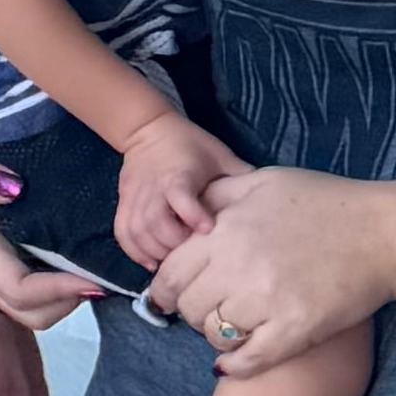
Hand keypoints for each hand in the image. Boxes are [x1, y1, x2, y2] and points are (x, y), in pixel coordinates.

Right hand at [0, 137, 104, 329]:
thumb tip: (15, 187)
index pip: (20, 290)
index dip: (60, 291)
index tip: (92, 277)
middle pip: (30, 315)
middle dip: (67, 303)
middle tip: (94, 277)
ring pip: (26, 313)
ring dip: (59, 302)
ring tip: (81, 273)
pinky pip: (18, 300)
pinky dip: (46, 294)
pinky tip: (59, 268)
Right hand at [111, 110, 249, 272]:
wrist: (147, 129)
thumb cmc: (190, 144)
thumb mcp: (220, 156)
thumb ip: (241, 178)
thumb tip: (271, 203)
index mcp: (179, 174)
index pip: (180, 194)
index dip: (191, 213)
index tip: (207, 230)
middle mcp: (153, 187)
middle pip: (156, 222)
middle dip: (175, 245)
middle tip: (196, 259)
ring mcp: (135, 197)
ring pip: (138, 231)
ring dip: (156, 252)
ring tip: (177, 266)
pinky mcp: (123, 203)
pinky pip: (123, 233)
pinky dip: (135, 252)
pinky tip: (153, 264)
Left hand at [151, 168, 395, 376]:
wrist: (384, 233)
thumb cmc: (323, 202)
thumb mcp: (259, 182)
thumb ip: (215, 195)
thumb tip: (184, 212)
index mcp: (224, 230)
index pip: (171, 271)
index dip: (165, 288)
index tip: (168, 297)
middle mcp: (238, 266)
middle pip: (190, 306)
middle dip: (190, 312)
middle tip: (205, 311)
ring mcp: (268, 300)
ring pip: (215, 334)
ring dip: (215, 336)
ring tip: (227, 329)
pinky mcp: (298, 328)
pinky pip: (252, 359)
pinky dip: (235, 366)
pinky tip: (229, 365)